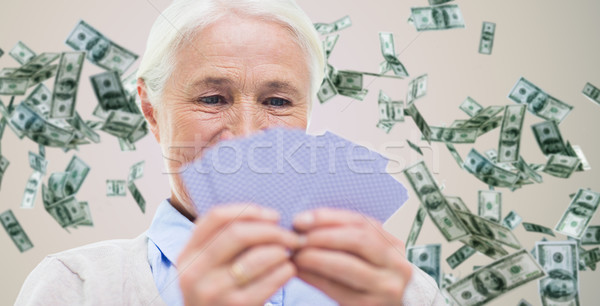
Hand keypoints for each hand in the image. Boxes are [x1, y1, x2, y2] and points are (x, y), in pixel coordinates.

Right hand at [177, 203, 300, 305]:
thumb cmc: (220, 294)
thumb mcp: (208, 268)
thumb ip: (224, 241)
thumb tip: (267, 217)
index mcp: (187, 256)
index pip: (216, 217)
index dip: (249, 211)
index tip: (273, 216)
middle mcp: (194, 273)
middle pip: (238, 233)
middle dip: (272, 230)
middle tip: (291, 236)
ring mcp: (213, 291)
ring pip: (257, 256)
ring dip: (280, 251)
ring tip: (288, 254)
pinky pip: (269, 280)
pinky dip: (285, 270)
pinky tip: (289, 270)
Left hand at [291, 208, 412, 305]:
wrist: (397, 305)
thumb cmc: (375, 276)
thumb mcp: (369, 253)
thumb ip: (345, 236)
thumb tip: (305, 224)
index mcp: (394, 243)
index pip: (360, 222)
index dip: (327, 218)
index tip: (301, 219)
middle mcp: (395, 264)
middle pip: (356, 240)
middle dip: (320, 236)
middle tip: (296, 238)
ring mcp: (385, 287)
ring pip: (345, 265)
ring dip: (315, 257)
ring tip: (295, 254)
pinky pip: (336, 289)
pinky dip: (314, 278)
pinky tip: (300, 272)